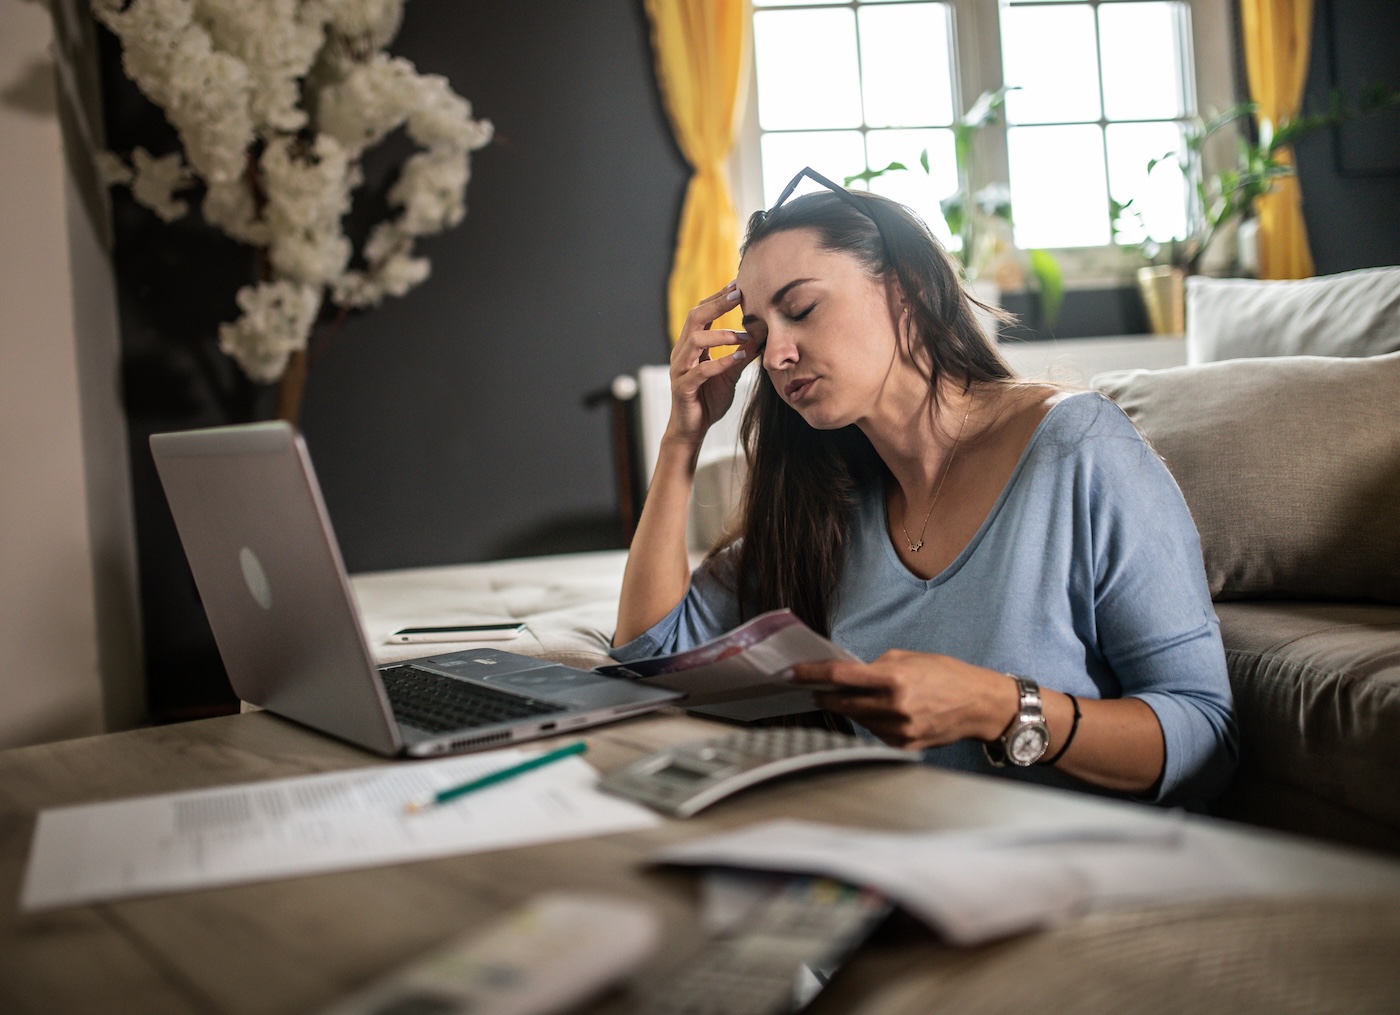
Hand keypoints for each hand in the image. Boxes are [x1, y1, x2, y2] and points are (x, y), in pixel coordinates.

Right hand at [666, 281, 759, 447]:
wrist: (692, 430)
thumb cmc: (708, 399)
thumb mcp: (731, 372)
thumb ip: (743, 352)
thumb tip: (763, 332)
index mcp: (691, 345)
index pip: (702, 313)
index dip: (718, 297)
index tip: (738, 284)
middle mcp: (682, 352)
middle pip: (695, 317)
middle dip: (717, 304)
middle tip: (739, 294)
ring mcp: (680, 369)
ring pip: (695, 340)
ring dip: (721, 334)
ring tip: (743, 335)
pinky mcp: (683, 388)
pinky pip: (700, 371)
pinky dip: (721, 362)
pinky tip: (739, 359)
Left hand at [790, 651, 1015, 750]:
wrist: (980, 705)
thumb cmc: (948, 675)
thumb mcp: (911, 658)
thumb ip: (877, 666)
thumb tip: (849, 674)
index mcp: (895, 679)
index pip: (841, 677)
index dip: (812, 674)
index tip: (792, 673)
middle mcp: (895, 706)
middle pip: (843, 703)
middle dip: (825, 695)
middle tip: (813, 689)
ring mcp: (900, 730)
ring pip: (858, 720)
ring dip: (851, 709)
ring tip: (851, 698)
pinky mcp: (905, 745)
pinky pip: (875, 733)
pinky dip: (871, 722)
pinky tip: (878, 713)